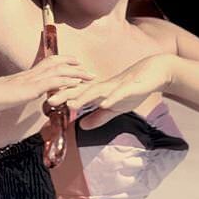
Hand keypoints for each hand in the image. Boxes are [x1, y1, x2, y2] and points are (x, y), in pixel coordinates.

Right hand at [0, 54, 95, 114]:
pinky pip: (52, 83)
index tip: (74, 65)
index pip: (47, 64)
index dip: (62, 63)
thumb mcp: (4, 96)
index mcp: (24, 76)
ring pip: (58, 71)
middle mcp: (30, 75)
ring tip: (90, 76)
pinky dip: (66, 82)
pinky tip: (77, 85)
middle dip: (74, 65)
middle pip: (56, 64)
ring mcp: (30, 81)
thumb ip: (14, 95)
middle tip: (88, 69)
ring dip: (76, 74)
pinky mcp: (29, 89)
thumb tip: (17, 97)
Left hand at [45, 54, 172, 128]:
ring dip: (84, 97)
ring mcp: (116, 86)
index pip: (76, 94)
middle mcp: (103, 86)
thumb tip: (82, 126)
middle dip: (65, 95)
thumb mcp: (114, 108)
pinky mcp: (130, 88)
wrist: (153, 72)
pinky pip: (119, 94)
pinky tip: (105, 103)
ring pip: (97, 91)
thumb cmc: (133, 89)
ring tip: (71, 104)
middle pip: (81, 90)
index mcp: (98, 91)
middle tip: (48, 101)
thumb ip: (98, 117)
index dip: (61, 98)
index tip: (45, 104)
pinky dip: (112, 98)